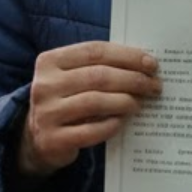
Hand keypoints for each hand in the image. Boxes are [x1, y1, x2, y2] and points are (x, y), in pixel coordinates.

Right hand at [18, 41, 160, 176]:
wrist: (37, 138)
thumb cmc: (66, 100)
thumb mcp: (73, 77)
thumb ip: (99, 67)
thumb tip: (144, 64)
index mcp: (50, 61)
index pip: (95, 51)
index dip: (127, 56)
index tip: (151, 64)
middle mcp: (44, 85)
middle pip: (98, 76)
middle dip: (133, 79)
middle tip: (154, 85)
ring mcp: (46, 113)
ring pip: (95, 101)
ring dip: (125, 101)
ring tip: (140, 103)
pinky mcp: (53, 140)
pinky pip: (91, 130)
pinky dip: (112, 125)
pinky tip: (123, 121)